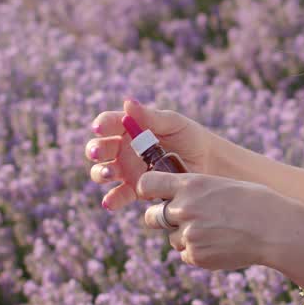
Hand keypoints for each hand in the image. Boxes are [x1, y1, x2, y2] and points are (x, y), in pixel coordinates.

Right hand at [86, 98, 215, 210]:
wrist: (208, 163)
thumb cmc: (189, 136)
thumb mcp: (172, 123)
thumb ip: (150, 116)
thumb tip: (128, 102)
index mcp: (129, 128)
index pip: (109, 123)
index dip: (102, 125)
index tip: (100, 128)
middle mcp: (123, 148)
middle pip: (100, 148)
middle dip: (95, 150)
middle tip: (98, 152)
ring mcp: (127, 170)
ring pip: (103, 172)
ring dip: (101, 172)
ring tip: (109, 173)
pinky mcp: (135, 189)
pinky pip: (119, 195)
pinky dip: (112, 200)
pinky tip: (110, 202)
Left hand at [136, 170, 296, 270]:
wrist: (275, 229)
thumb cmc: (254, 202)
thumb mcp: (221, 184)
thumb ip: (194, 192)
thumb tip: (174, 199)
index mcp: (190, 184)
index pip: (146, 183)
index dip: (147, 189)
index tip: (152, 194)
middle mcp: (184, 209)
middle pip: (151, 217)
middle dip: (162, 218)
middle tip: (183, 218)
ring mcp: (188, 234)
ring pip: (172, 238)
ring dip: (185, 237)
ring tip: (215, 232)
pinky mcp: (196, 256)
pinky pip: (186, 254)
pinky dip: (199, 252)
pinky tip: (221, 244)